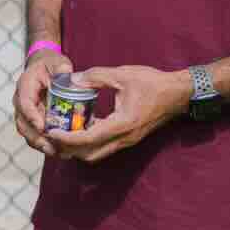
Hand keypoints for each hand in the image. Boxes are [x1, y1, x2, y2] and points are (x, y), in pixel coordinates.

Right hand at [13, 51, 70, 156]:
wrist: (44, 68)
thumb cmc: (50, 65)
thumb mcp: (57, 62)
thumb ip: (61, 67)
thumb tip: (67, 73)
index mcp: (25, 86)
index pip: (25, 102)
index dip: (32, 116)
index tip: (42, 127)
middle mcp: (21, 101)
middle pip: (23, 123)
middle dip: (36, 137)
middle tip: (51, 147)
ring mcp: (25, 113)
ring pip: (27, 132)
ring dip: (40, 144)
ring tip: (56, 153)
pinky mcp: (32, 121)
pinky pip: (35, 135)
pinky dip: (44, 144)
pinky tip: (59, 152)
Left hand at [46, 64, 190, 164]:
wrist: (178, 94)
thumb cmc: (153, 84)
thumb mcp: (123, 75)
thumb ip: (96, 77)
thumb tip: (73, 79)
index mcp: (122, 124)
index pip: (88, 139)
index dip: (66, 138)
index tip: (50, 131)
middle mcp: (124, 138)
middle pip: (89, 154)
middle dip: (68, 148)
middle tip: (52, 135)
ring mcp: (127, 141)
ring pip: (96, 154)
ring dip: (78, 148)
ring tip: (63, 132)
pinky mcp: (128, 139)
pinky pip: (104, 147)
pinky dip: (89, 142)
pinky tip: (81, 126)